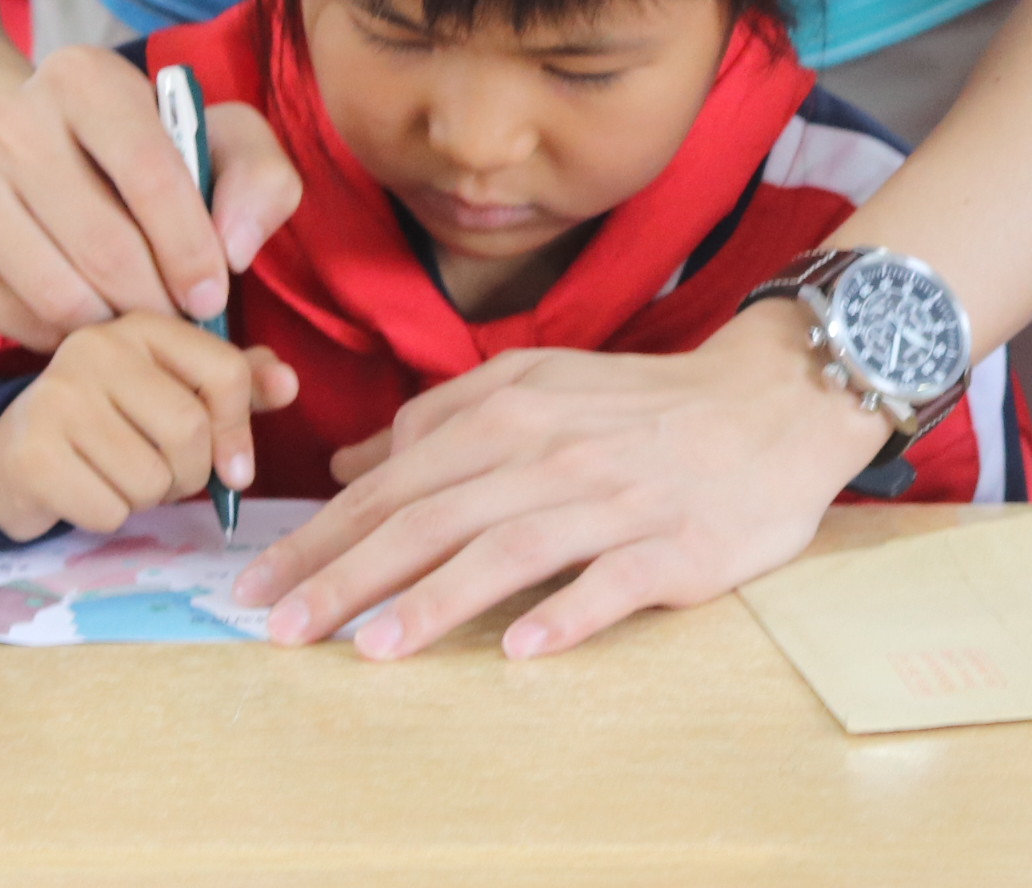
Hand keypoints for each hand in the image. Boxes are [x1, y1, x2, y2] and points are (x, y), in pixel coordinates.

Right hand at [0, 45, 302, 348]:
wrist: (28, 166)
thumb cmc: (147, 156)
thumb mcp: (220, 144)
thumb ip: (259, 180)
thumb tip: (234, 247)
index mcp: (83, 77)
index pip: (150, 172)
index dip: (191, 246)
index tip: (215, 294)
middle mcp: (7, 120)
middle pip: (103, 242)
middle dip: (159, 298)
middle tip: (184, 322)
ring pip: (57, 291)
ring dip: (115, 326)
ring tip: (143, 324)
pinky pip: (14, 321)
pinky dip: (62, 338)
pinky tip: (89, 321)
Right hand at [0, 315, 298, 542]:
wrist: (12, 453)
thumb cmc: (112, 421)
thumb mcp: (175, 389)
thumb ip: (236, 384)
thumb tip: (289, 384)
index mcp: (142, 324)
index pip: (226, 372)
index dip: (240, 430)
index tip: (236, 467)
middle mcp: (95, 348)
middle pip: (190, 431)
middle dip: (191, 474)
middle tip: (167, 476)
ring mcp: (55, 398)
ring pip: (151, 478)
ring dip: (149, 497)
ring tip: (121, 477)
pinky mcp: (30, 454)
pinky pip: (109, 510)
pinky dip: (111, 516)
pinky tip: (87, 492)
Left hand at [235, 302, 887, 661]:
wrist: (776, 401)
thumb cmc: (644, 404)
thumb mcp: (539, 382)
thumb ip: (443, 417)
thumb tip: (351, 461)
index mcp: (512, 409)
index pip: (396, 480)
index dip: (322, 534)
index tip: (256, 585)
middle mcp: (553, 450)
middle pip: (434, 515)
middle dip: (348, 575)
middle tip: (279, 630)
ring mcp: (616, 500)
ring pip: (510, 547)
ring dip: (436, 598)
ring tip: (373, 647)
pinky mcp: (675, 545)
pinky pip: (612, 581)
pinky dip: (566, 613)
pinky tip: (521, 649)